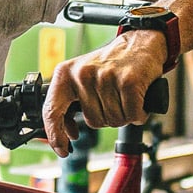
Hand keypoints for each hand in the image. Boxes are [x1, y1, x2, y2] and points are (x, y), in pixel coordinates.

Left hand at [42, 31, 169, 155]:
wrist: (140, 43)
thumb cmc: (111, 64)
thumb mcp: (81, 77)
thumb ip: (69, 102)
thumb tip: (66, 133)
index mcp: (65, 74)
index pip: (52, 111)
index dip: (55, 136)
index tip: (62, 149)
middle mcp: (83, 74)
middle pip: (93, 122)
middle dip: (107, 117)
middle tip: (113, 98)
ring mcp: (106, 77)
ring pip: (113, 120)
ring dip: (124, 115)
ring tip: (124, 95)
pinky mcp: (129, 81)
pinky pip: (132, 115)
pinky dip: (138, 113)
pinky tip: (138, 99)